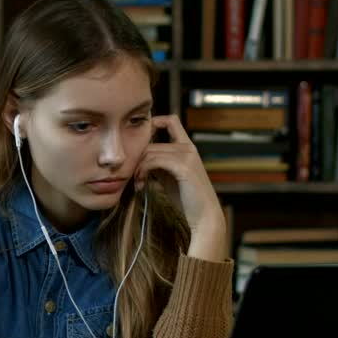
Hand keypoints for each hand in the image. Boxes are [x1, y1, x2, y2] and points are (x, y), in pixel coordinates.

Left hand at [135, 115, 226, 259]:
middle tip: (133, 177)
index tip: (137, 141)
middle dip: (137, 158)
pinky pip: (154, 161)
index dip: (153, 123)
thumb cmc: (186, 199)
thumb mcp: (169, 177)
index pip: (170, 120)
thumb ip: (158, 164)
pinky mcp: (183, 167)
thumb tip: (140, 158)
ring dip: (138, 168)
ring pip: (150, 152)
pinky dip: (143, 172)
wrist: (204, 217)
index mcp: (187, 147)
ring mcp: (187, 156)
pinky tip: (141, 185)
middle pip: (151, 142)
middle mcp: (188, 148)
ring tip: (137, 183)